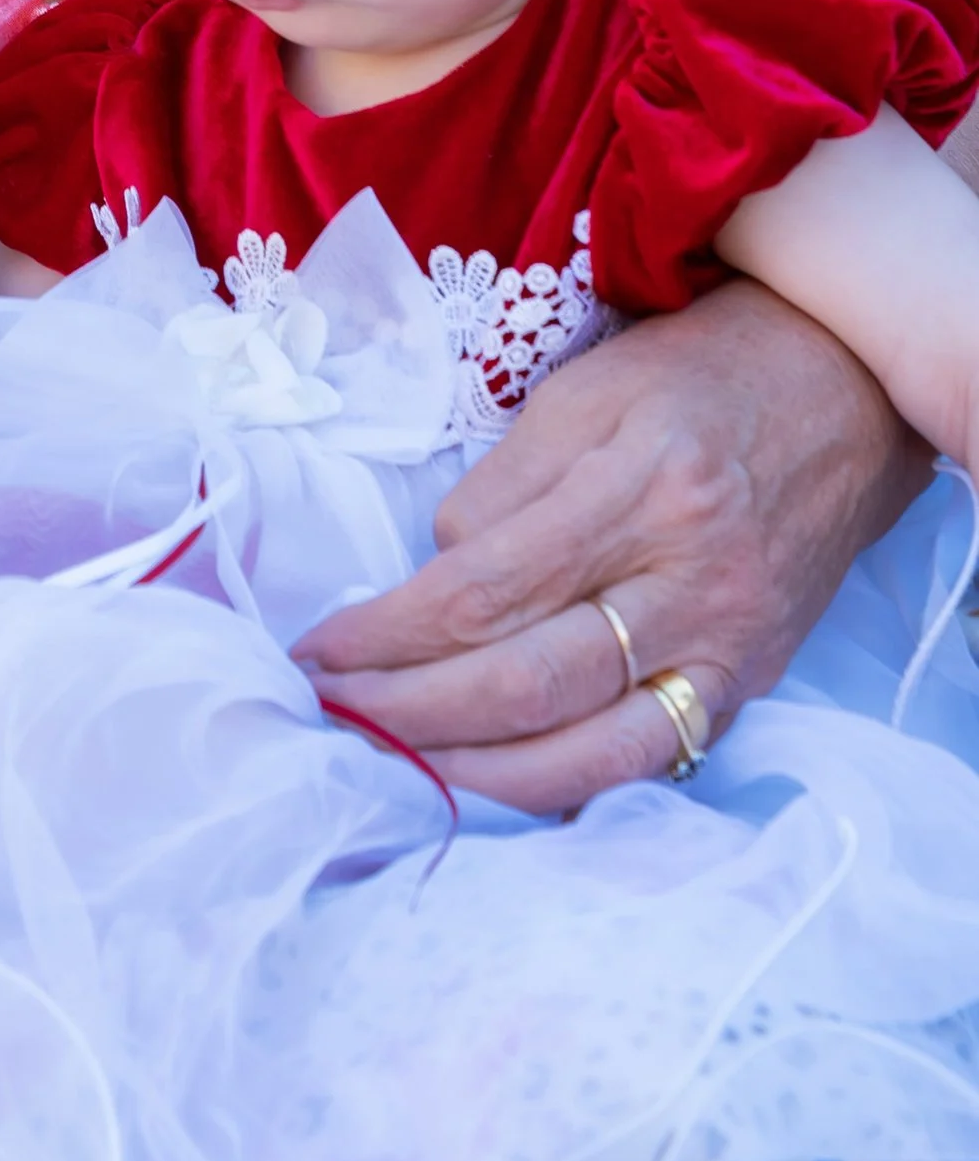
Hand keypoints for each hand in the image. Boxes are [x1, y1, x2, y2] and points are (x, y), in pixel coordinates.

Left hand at [294, 278, 929, 810]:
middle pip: (525, 680)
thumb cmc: (696, 376)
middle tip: (330, 709)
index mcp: (636, 487)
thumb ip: (503, 486)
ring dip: (474, 770)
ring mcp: (725, 646)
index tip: (321, 646)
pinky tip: (492, 783)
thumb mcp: (584, 390)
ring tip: (392, 760)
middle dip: (410, 709)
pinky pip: (648, 761)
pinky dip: (564, 784)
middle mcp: (687, 579)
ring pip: (588, 749)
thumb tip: (435, 572)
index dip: (389, 631)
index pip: (484, 590)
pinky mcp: (747, 684)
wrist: (840, 393)